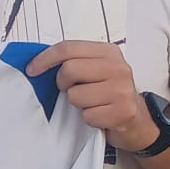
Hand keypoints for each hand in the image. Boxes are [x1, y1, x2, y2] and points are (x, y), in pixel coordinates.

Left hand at [24, 40, 153, 151]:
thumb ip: (73, 61)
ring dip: (77, 104)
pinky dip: (88, 119)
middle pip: (69, 70)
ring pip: (75, 95)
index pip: (68, 47)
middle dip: (62, 84)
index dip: (45, 58)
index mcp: (108, 52)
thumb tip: (36, 62)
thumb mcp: (95, 69)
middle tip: (72, 90)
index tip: (32, 70)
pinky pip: (87, 116)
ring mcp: (123, 89)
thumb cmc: (108, 93)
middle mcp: (118, 67)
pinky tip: (100, 116)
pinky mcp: (123, 111)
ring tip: (91, 103)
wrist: (138, 120)